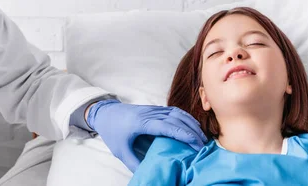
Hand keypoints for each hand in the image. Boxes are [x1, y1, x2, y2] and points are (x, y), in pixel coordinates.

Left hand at [86, 99, 206, 171]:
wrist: (105, 113)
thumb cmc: (112, 132)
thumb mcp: (121, 152)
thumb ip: (135, 163)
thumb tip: (149, 173)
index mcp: (141, 123)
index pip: (167, 126)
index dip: (182, 134)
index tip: (195, 143)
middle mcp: (150, 113)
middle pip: (176, 119)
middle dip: (191, 131)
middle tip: (202, 145)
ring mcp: (153, 109)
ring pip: (177, 113)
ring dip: (191, 124)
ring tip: (201, 137)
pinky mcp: (155, 108)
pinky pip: (174, 111)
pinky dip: (185, 118)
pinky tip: (192, 126)